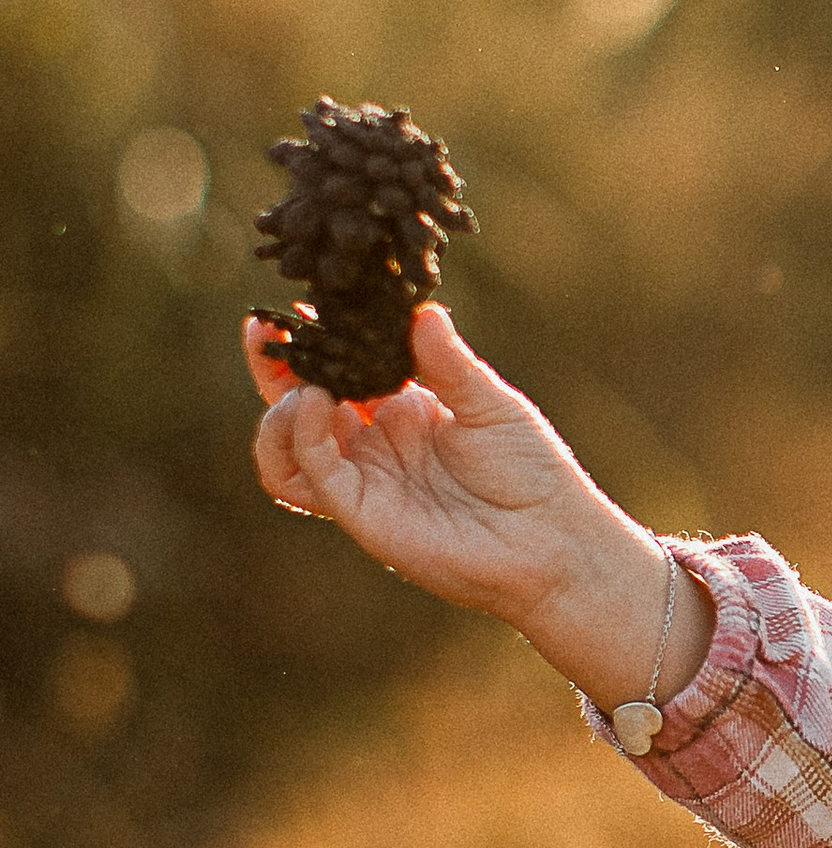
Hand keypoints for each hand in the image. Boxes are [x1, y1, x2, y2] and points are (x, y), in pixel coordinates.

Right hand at [243, 302, 713, 711]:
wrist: (550, 540)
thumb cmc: (530, 472)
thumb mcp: (489, 403)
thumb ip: (447, 362)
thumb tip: (423, 311)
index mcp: (402, 411)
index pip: (341, 371)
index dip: (316, 343)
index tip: (298, 307)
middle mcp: (374, 446)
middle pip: (299, 405)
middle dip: (276, 368)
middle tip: (265, 329)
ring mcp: (364, 479)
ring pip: (288, 448)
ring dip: (280, 410)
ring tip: (302, 382)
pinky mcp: (360, 512)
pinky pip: (313, 474)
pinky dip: (304, 436)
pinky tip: (315, 402)